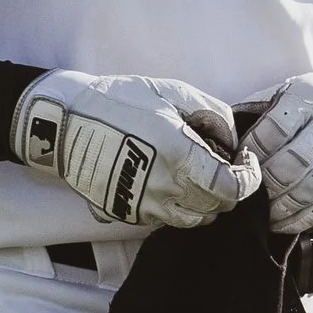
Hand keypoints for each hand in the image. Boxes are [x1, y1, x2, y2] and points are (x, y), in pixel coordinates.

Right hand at [13, 70, 260, 231]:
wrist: (64, 122)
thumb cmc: (119, 101)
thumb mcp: (172, 92)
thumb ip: (213, 114)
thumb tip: (232, 141)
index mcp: (179, 155)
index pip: (231, 188)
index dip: (248, 180)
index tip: (246, 163)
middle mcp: (164, 187)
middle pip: (216, 208)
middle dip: (227, 188)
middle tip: (221, 164)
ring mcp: (143, 205)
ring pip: (192, 219)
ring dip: (203, 201)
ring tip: (194, 175)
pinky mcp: (126, 213)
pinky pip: (164, 220)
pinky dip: (175, 206)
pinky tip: (167, 181)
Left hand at [247, 54, 312, 232]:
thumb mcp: (300, 88)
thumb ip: (267, 110)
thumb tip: (230, 137)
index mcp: (310, 99)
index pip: (270, 133)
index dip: (250, 155)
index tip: (238, 167)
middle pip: (288, 167)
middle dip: (263, 188)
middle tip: (248, 198)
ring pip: (308, 191)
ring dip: (280, 210)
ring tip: (264, 216)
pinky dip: (305, 219)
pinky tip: (287, 223)